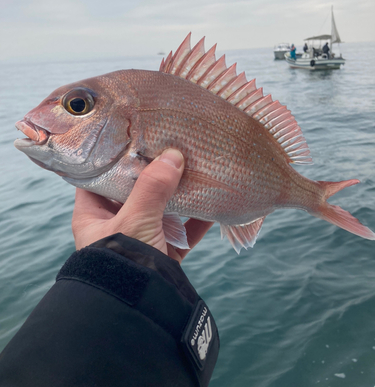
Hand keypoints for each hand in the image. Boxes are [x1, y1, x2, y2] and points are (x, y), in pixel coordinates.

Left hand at [72, 148, 213, 262]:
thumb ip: (152, 187)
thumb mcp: (135, 220)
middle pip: (134, 190)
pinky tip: (213, 201)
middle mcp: (114, 225)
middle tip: (169, 149)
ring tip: (193, 169)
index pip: (97, 177)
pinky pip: (182, 231)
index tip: (132, 138)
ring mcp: (140, 239)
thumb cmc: (123, 263)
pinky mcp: (163, 254)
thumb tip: (173, 156)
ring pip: (160, 209)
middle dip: (153, 173)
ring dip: (178, 193)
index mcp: (93, 215)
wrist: (140, 312)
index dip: (111, 157)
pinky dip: (197, 218)